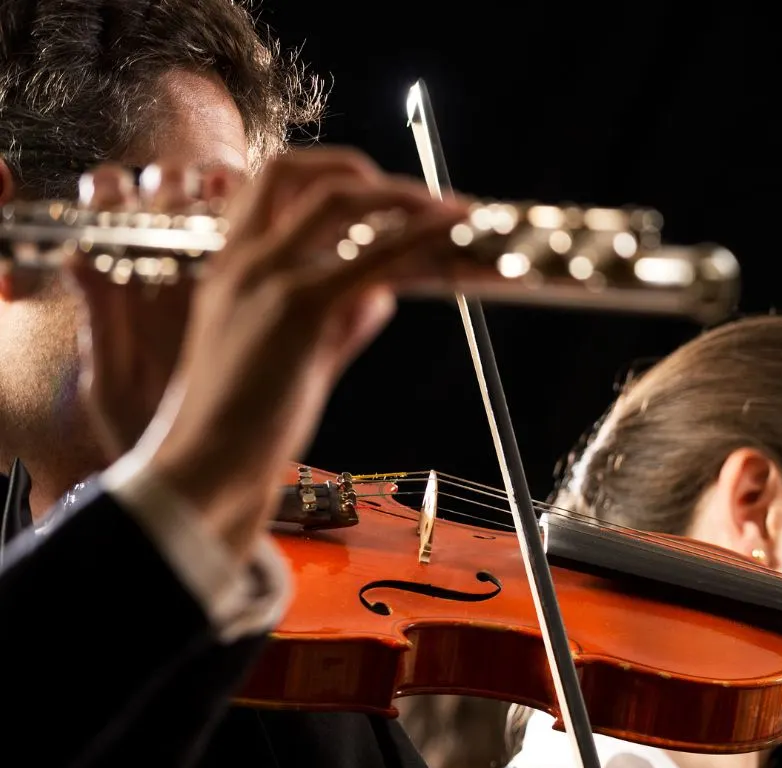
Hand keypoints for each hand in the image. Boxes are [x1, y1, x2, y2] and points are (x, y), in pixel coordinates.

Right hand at [67, 148, 468, 559]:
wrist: (208, 461)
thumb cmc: (246, 421)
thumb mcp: (294, 356)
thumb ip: (338, 320)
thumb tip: (383, 294)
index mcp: (230, 266)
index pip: (268, 184)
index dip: (324, 173)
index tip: (374, 188)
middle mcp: (244, 259)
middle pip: (297, 171)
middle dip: (362, 170)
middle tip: (417, 194)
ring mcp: (269, 277)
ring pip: (340, 201)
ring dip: (403, 196)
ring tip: (450, 209)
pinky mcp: (300, 307)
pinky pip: (370, 257)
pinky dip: (416, 238)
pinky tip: (448, 234)